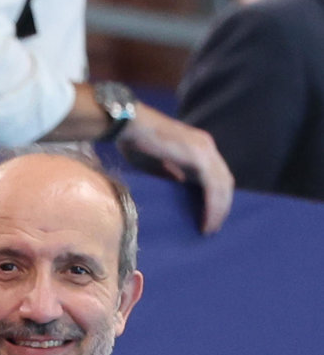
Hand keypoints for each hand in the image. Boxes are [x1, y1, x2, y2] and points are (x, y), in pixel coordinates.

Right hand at [117, 104, 233, 233]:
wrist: (129, 125)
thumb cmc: (136, 142)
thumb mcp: (157, 164)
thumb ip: (171, 174)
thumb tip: (179, 188)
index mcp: (198, 147)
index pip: (216, 176)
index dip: (216, 198)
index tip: (209, 217)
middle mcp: (207, 146)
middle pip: (225, 182)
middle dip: (222, 207)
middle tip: (213, 227)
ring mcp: (205, 150)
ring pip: (223, 186)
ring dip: (219, 210)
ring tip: (210, 229)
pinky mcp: (199, 156)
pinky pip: (213, 186)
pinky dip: (213, 206)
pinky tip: (208, 221)